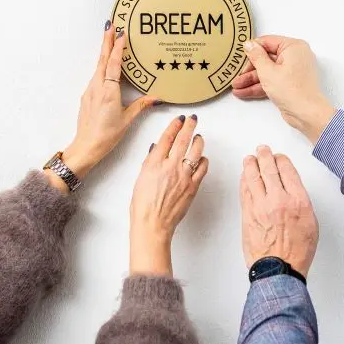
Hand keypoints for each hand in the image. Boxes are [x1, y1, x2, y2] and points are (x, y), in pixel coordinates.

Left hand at [62, 22, 160, 176]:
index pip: (113, 63)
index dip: (117, 47)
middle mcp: (97, 87)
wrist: (86, 146)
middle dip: (107, 41)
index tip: (121, 33)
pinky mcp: (87, 96)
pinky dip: (102, 66)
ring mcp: (90, 90)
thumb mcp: (127, 119)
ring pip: (98, 67)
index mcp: (108, 91)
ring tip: (109, 41)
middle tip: (110, 25)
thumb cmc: (106, 135)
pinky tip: (106, 66)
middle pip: (102, 59)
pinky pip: (96, 76)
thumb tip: (157, 97)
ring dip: (104, 53)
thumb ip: (141, 105)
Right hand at [129, 115, 208, 274]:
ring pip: (196, 151)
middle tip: (193, 119)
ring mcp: (184, 176)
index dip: (174, 126)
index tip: (178, 120)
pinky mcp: (193, 186)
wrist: (153, 224)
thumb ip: (150, 162)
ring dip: (198, 141)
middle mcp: (170, 166)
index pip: (167, 137)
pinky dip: (203, 160)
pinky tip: (201, 158)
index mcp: (154, 163)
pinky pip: (202, 168)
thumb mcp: (141, 178)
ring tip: (198, 137)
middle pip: (183, 139)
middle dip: (189, 126)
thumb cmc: (143, 206)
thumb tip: (156, 150)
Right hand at [231, 35, 336, 142]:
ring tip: (236, 86)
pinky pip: (272, 81)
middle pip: (267, 58)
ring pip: (268, 71)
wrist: (306, 113)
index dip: (252, 49)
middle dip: (250, 69)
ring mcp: (293, 71)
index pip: (268, 42)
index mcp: (293, 47)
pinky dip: (260, 86)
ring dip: (251, 80)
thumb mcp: (268, 71)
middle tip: (237, 75)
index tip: (240, 56)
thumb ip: (256, 56)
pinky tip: (244, 91)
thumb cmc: (293, 91)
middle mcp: (295, 56)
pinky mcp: (290, 83)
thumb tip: (250, 45)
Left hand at [240, 145, 318, 275]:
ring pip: (253, 177)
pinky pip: (245, 191)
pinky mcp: (247, 214)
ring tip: (250, 158)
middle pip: (269, 169)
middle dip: (265, 156)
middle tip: (262, 150)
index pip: (288, 170)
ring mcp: (261, 206)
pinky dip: (244, 180)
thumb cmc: (297, 252)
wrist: (279, 269)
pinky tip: (244, 176)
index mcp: (298, 201)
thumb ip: (301, 203)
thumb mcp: (311, 224)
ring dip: (250, 164)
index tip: (279, 157)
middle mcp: (279, 200)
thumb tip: (292, 192)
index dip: (281, 160)